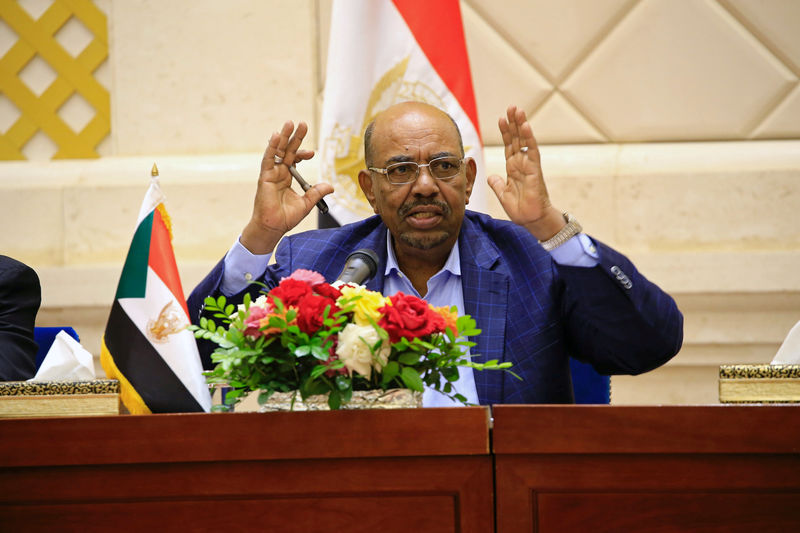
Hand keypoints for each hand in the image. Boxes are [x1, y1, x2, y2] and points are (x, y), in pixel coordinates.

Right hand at [240, 121, 333, 253]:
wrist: (273, 227)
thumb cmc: (285, 217)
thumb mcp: (306, 203)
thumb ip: (316, 193)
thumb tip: (330, 186)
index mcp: (287, 177)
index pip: (295, 159)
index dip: (303, 153)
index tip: (313, 152)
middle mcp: (278, 172)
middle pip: (287, 150)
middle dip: (295, 137)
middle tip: (303, 124)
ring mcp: (271, 173)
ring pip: (278, 151)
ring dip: (283, 136)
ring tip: (289, 123)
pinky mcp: (265, 176)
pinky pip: (268, 159)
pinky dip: (272, 147)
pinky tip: (275, 136)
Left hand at [487, 105, 564, 240]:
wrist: (531, 220)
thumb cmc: (520, 209)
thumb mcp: (503, 195)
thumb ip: (497, 184)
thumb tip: (491, 176)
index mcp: (513, 168)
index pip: (509, 146)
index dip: (505, 133)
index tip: (501, 119)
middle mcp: (521, 164)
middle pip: (516, 139)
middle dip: (513, 123)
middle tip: (511, 107)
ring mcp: (528, 165)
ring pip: (524, 141)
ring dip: (521, 125)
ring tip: (518, 110)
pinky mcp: (534, 170)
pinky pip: (531, 151)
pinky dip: (528, 138)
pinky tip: (525, 126)